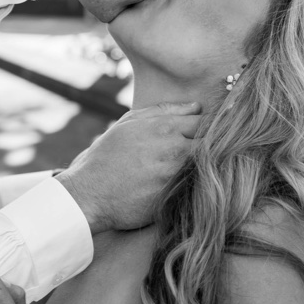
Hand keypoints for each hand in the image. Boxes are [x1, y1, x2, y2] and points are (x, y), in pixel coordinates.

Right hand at [57, 101, 203, 232]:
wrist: (89, 194)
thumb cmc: (106, 158)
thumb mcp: (128, 124)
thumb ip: (163, 111)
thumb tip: (196, 106)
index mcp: (165, 127)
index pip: (206, 121)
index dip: (208, 129)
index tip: (204, 136)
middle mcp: (175, 149)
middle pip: (214, 143)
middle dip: (213, 147)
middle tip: (207, 155)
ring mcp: (178, 175)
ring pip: (211, 166)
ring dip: (208, 168)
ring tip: (199, 172)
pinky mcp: (178, 198)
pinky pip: (201, 189)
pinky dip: (200, 187)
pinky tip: (193, 189)